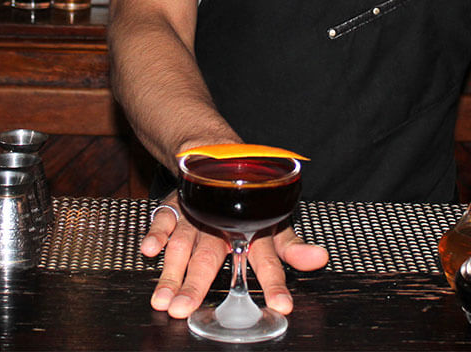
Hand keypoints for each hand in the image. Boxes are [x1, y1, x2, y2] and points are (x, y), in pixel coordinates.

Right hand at [140, 195, 328, 318]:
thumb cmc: (251, 203)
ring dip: (171, 272)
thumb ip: (293, 248)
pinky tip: (150, 251)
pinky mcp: (176, 207)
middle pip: (211, 258)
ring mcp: (198, 216)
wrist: (220, 160)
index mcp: (254, 231)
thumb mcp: (275, 224)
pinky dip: (156, 234)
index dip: (275, 283)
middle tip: (184, 310)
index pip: (267, 260)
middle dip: (196, 285)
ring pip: (183, 245)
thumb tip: (320, 258)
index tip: (281, 306)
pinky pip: (164, 219)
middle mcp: (224, 225)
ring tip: (163, 300)